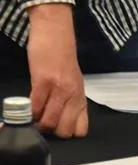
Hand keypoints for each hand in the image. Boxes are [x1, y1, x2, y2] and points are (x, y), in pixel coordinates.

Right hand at [27, 4, 88, 137]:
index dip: (67, 132)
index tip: (57, 127)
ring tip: (35, 113)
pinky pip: (35, 107)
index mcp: (81, 94)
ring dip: (38, 122)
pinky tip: (30, 104)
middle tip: (43, 120)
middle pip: (63, 130)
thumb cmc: (61, 57)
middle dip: (50, 131)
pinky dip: (30, 111)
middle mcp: (73, 94)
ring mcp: (59, 88)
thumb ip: (70, 99)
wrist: (55, 32)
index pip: (81, 129)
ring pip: (48, 122)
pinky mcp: (43, 82)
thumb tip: (65, 122)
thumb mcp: (72, 80)